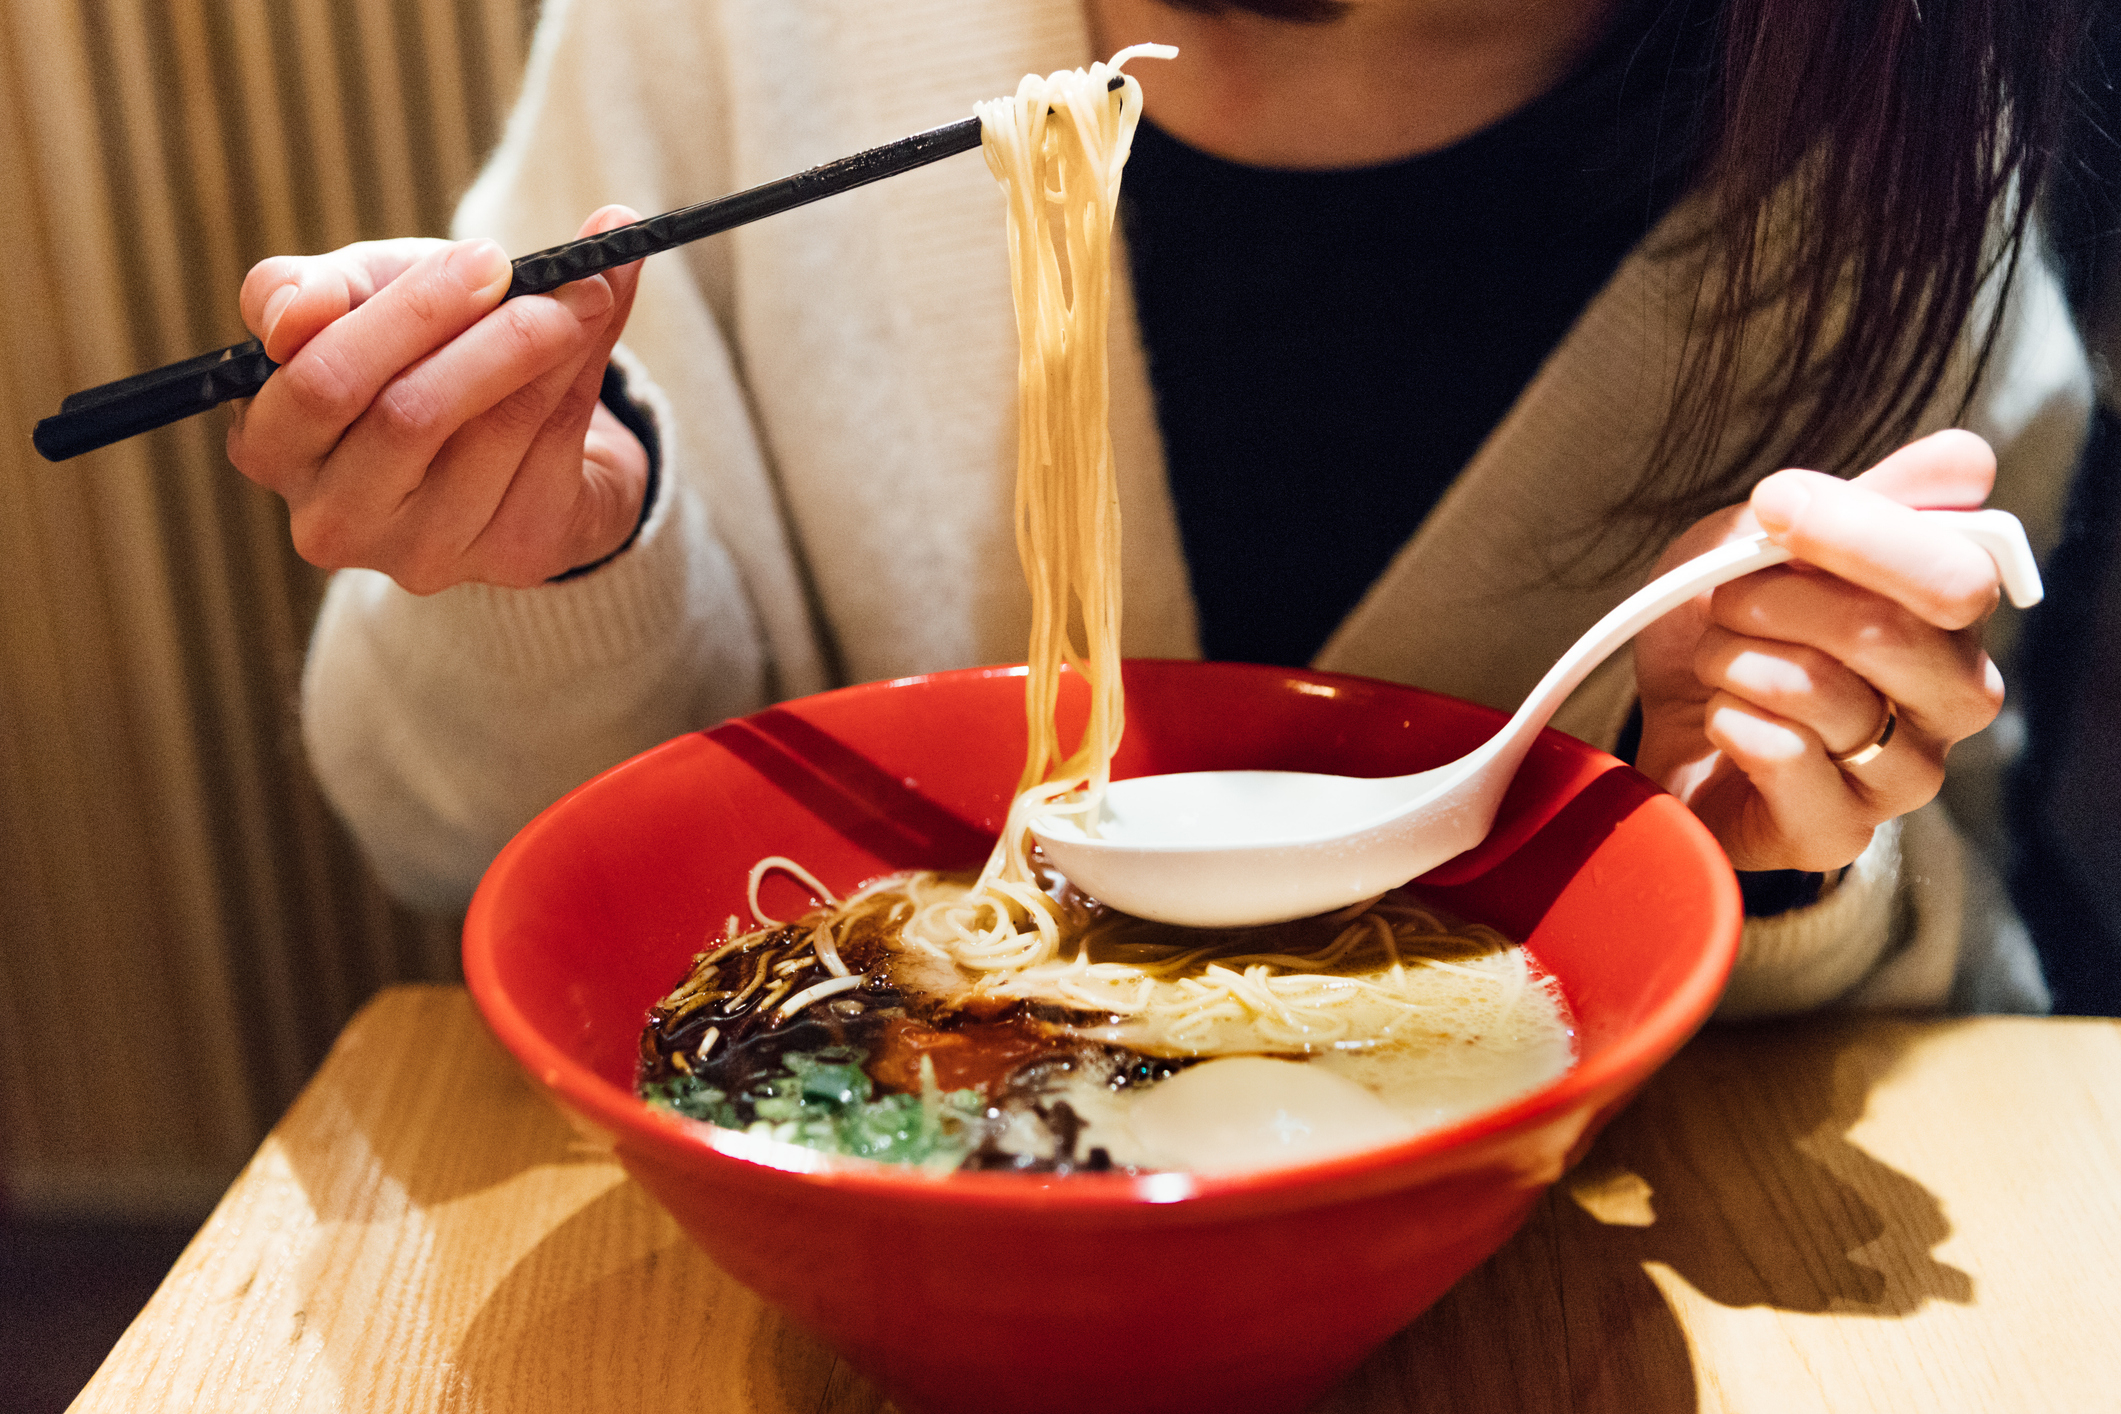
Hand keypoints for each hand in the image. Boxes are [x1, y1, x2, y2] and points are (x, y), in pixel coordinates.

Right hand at [227, 206, 647, 592]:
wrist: (505, 433)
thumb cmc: (410, 352)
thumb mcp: (358, 299)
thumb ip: (311, 286)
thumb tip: (299, 303)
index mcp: (273, 449)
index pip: (320, 381)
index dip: (406, 314)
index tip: (484, 258)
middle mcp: (336, 519)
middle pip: (411, 416)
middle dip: (494, 334)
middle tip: (560, 275)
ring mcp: (423, 552)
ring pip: (498, 430)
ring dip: (557, 346)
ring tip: (590, 289)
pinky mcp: (509, 555)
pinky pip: (554, 450)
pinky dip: (586, 375)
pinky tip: (599, 328)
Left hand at [1632, 429, 2009, 872]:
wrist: (1660, 719)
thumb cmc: (1728, 624)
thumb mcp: (1770, 535)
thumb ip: (1865, 498)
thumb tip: (1963, 461)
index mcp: (1954, 616)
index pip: (1959, 569)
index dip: (1858, 530)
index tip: (1774, 504)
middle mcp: (1952, 697)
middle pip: (1889, 631)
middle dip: (1778, 598)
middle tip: (1727, 599)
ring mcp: (1903, 774)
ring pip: (1821, 692)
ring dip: (1735, 660)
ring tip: (1716, 664)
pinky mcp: (1837, 834)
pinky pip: (1782, 757)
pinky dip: (1728, 720)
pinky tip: (1720, 720)